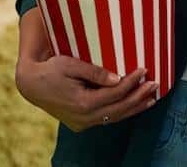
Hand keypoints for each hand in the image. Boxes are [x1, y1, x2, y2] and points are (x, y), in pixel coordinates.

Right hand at [15, 57, 157, 131]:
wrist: (31, 85)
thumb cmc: (51, 69)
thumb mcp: (71, 64)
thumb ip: (95, 72)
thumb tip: (118, 78)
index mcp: (82, 102)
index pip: (115, 94)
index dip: (131, 82)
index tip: (144, 70)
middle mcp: (84, 117)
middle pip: (119, 109)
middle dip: (139, 97)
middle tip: (155, 85)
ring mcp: (82, 123)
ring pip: (114, 118)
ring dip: (133, 108)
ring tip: (151, 99)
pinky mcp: (80, 123)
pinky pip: (106, 119)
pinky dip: (121, 112)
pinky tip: (132, 105)